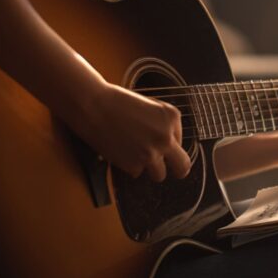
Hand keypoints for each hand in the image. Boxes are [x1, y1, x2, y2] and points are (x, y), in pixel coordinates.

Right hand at [72, 82, 191, 181]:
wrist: (94, 106)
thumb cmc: (118, 102)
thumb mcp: (150, 106)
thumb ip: (163, 123)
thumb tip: (169, 144)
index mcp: (172, 117)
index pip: (179, 140)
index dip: (166, 140)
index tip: (152, 136)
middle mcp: (166, 137)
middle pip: (183, 166)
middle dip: (178, 170)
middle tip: (173, 171)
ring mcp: (151, 153)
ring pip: (160, 175)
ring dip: (150, 168)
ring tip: (136, 155)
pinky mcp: (134, 165)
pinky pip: (137, 172)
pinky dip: (129, 165)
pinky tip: (120, 150)